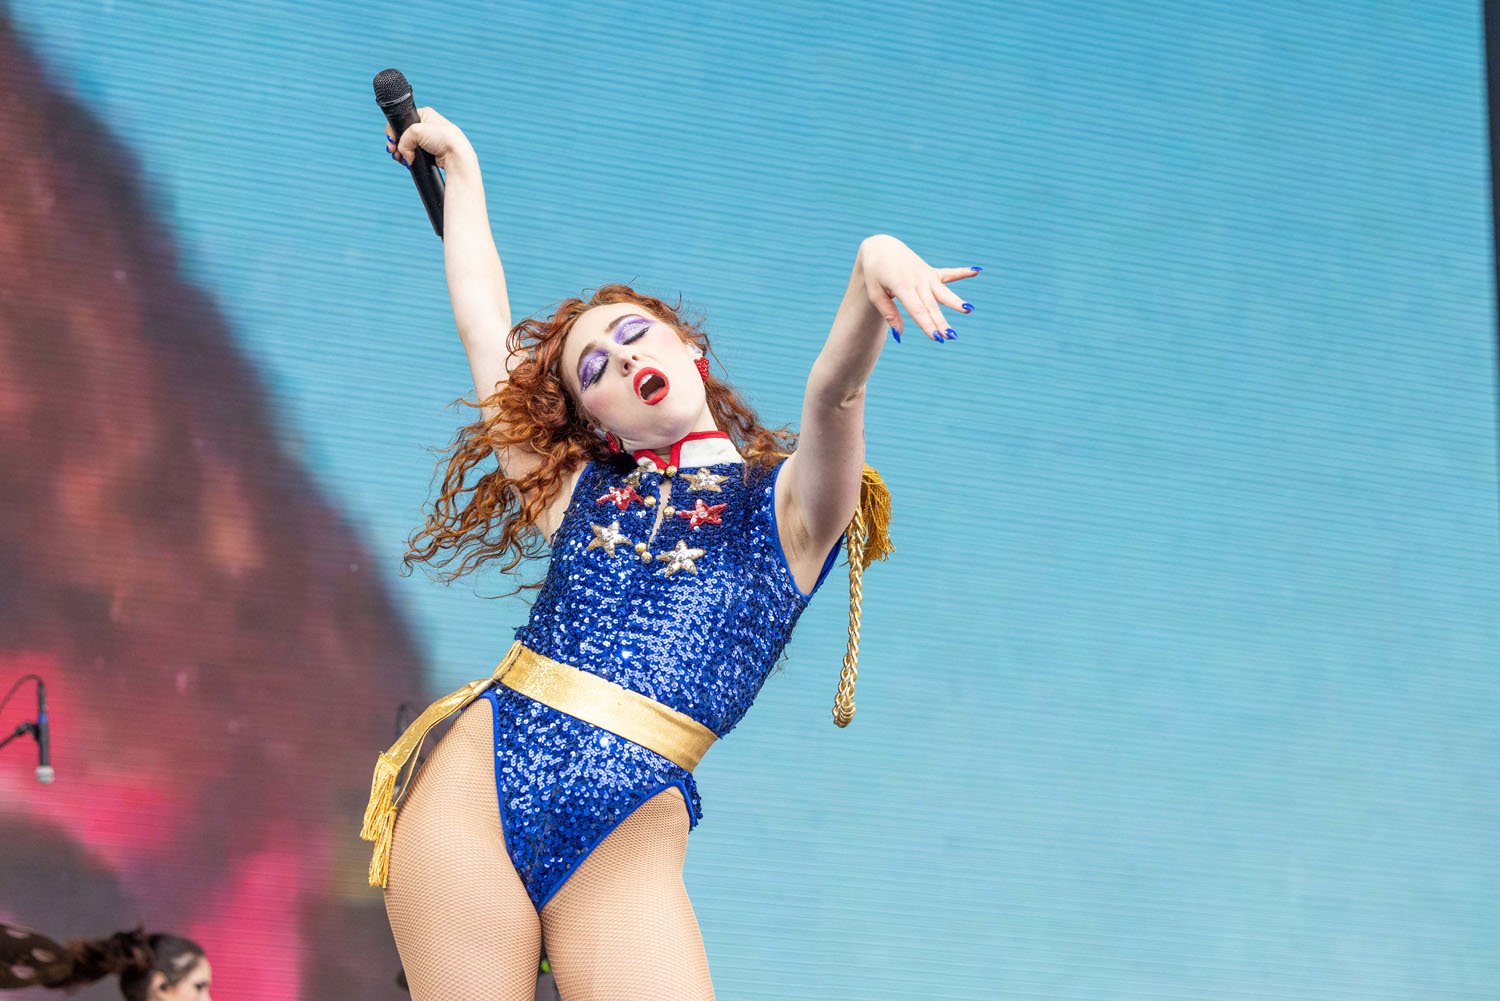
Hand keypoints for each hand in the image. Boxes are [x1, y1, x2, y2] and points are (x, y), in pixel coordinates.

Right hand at [383, 107, 474, 171]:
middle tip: (393, 151)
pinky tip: (407, 162)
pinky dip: (409, 158)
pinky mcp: (431, 151)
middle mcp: (426, 125)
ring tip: (400, 159)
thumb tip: (404, 155)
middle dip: (396, 144)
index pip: (402, 120)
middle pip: (403, 134)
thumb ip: (403, 140)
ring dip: (401, 153)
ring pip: (408, 145)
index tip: (391, 141)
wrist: (456, 155)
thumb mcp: (416, 131)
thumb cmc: (443, 138)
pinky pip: (415, 154)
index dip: (394, 131)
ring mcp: (429, 139)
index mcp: (424, 114)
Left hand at [857, 234, 980, 342]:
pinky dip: (962, 272)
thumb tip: (899, 335)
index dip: (927, 325)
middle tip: (951, 336)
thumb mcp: (876, 294)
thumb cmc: (875, 274)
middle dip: (941, 322)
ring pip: (943, 292)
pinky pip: (948, 273)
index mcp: (902, 287)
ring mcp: (926, 275)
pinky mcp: (931, 272)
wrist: (881, 248)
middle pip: (932, 306)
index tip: (937, 338)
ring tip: (969, 309)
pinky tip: (977, 271)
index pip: (918, 310)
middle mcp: (917, 281)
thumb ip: (889, 314)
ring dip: (956, 301)